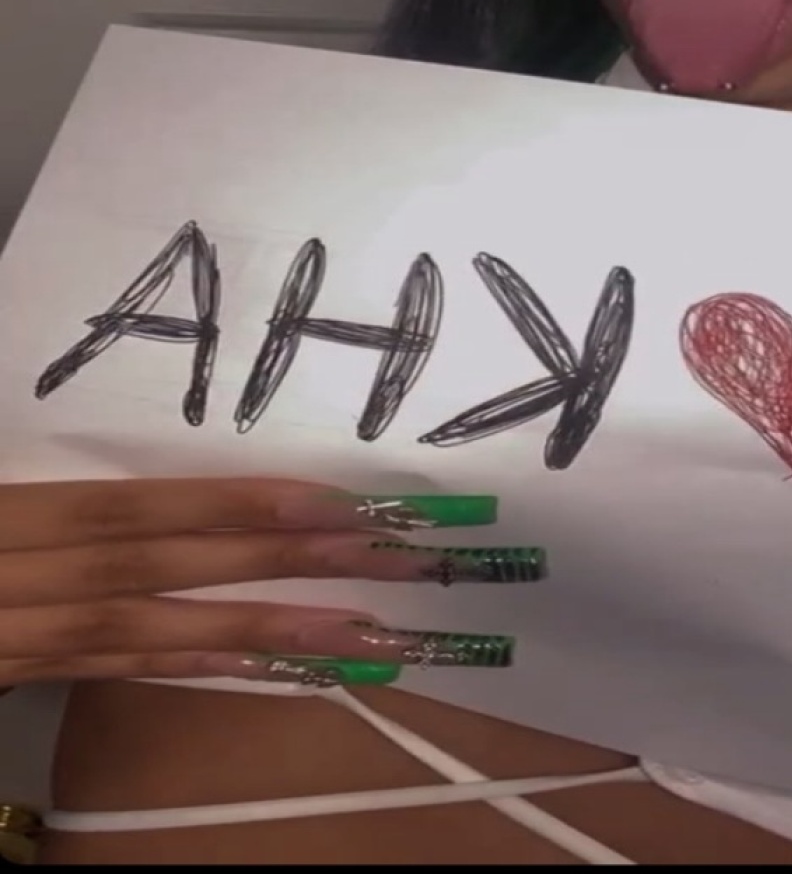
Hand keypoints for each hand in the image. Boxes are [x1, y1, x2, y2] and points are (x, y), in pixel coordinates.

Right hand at [0, 478, 505, 688]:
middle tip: (399, 557)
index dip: (243, 506)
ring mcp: (0, 630)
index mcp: (2, 515)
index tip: (345, 505)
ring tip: (364, 630)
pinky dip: (179, 666)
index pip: (140, 511)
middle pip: (163, 565)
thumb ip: (58, 486)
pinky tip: (256, 663)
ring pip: (141, 631)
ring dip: (261, 629)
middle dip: (287, 561)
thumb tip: (152, 473)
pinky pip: (91, 670)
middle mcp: (6, 574)